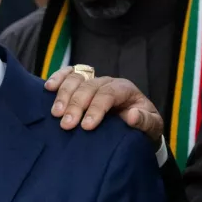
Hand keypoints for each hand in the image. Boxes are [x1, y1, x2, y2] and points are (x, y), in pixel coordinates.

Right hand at [45, 66, 164, 146]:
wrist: (134, 127)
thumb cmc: (142, 126)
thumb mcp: (152, 127)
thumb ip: (145, 121)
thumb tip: (131, 116)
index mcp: (125, 90)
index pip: (109, 93)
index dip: (96, 108)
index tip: (86, 126)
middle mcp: (108, 82)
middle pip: (89, 86)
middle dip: (76, 104)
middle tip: (66, 124)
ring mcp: (94, 81)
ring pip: (77, 79)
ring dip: (64, 95)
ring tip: (55, 113)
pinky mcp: (82, 85)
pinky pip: (69, 74)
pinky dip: (58, 78)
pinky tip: (49, 88)